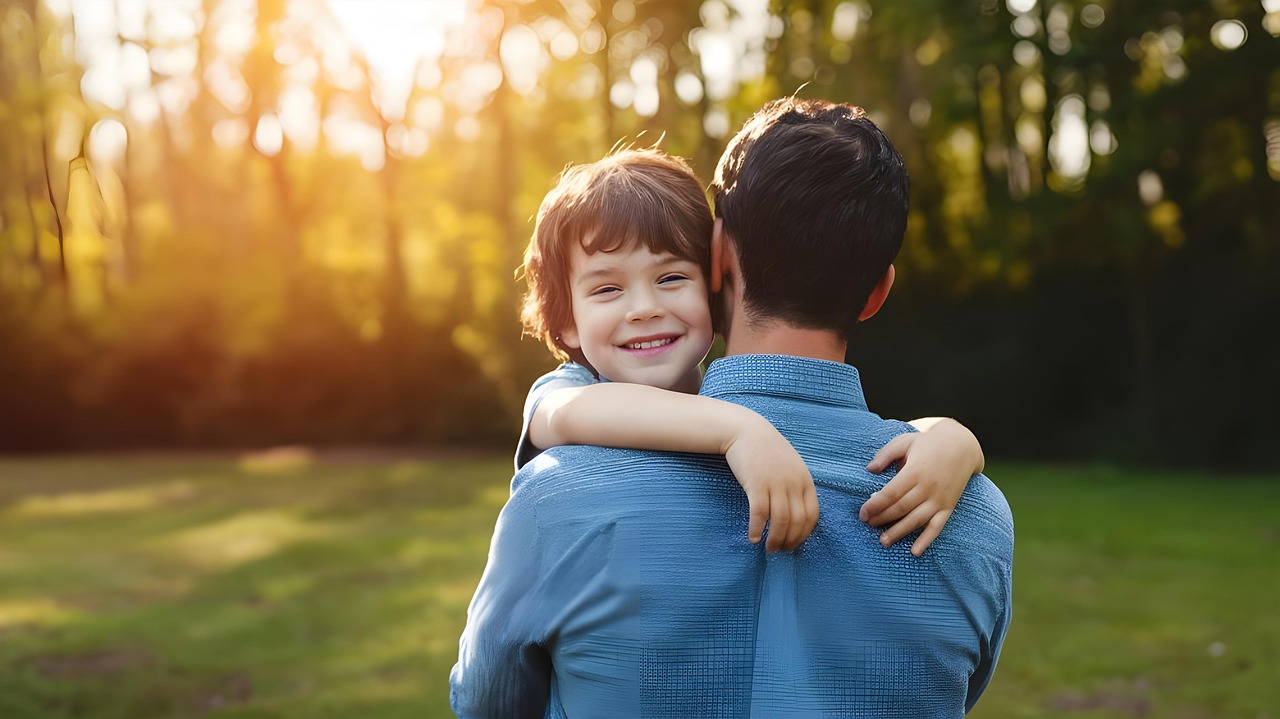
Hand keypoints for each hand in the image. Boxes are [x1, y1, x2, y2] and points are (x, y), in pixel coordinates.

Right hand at [724, 417, 817, 552]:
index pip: (812, 516)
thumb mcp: (791, 467)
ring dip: (775, 540)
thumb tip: (796, 517)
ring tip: (768, 548)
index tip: (793, 544)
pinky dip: (757, 529)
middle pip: (797, 522)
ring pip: (780, 521)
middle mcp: (793, 483)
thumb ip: (796, 487)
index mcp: (805, 480)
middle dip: (789, 541)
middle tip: (779, 550)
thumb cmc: (767, 451)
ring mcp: (775, 483)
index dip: (803, 535)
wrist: (746, 431)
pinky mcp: (756, 484)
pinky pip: (760, 514)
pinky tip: (753, 538)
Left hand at [859, 420, 982, 555]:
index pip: (890, 493)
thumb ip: (885, 455)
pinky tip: (915, 552)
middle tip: (868, 525)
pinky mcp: (949, 506)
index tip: (862, 513)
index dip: (875, 505)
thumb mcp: (904, 441)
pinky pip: (937, 526)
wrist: (962, 445)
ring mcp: (940, 498)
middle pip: (901, 508)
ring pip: (916, 520)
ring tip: (883, 541)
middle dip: (882, 519)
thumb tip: (869, 470)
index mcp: (915, 470)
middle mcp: (928, 487)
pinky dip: (926, 540)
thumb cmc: (928, 442)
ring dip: (899, 532)